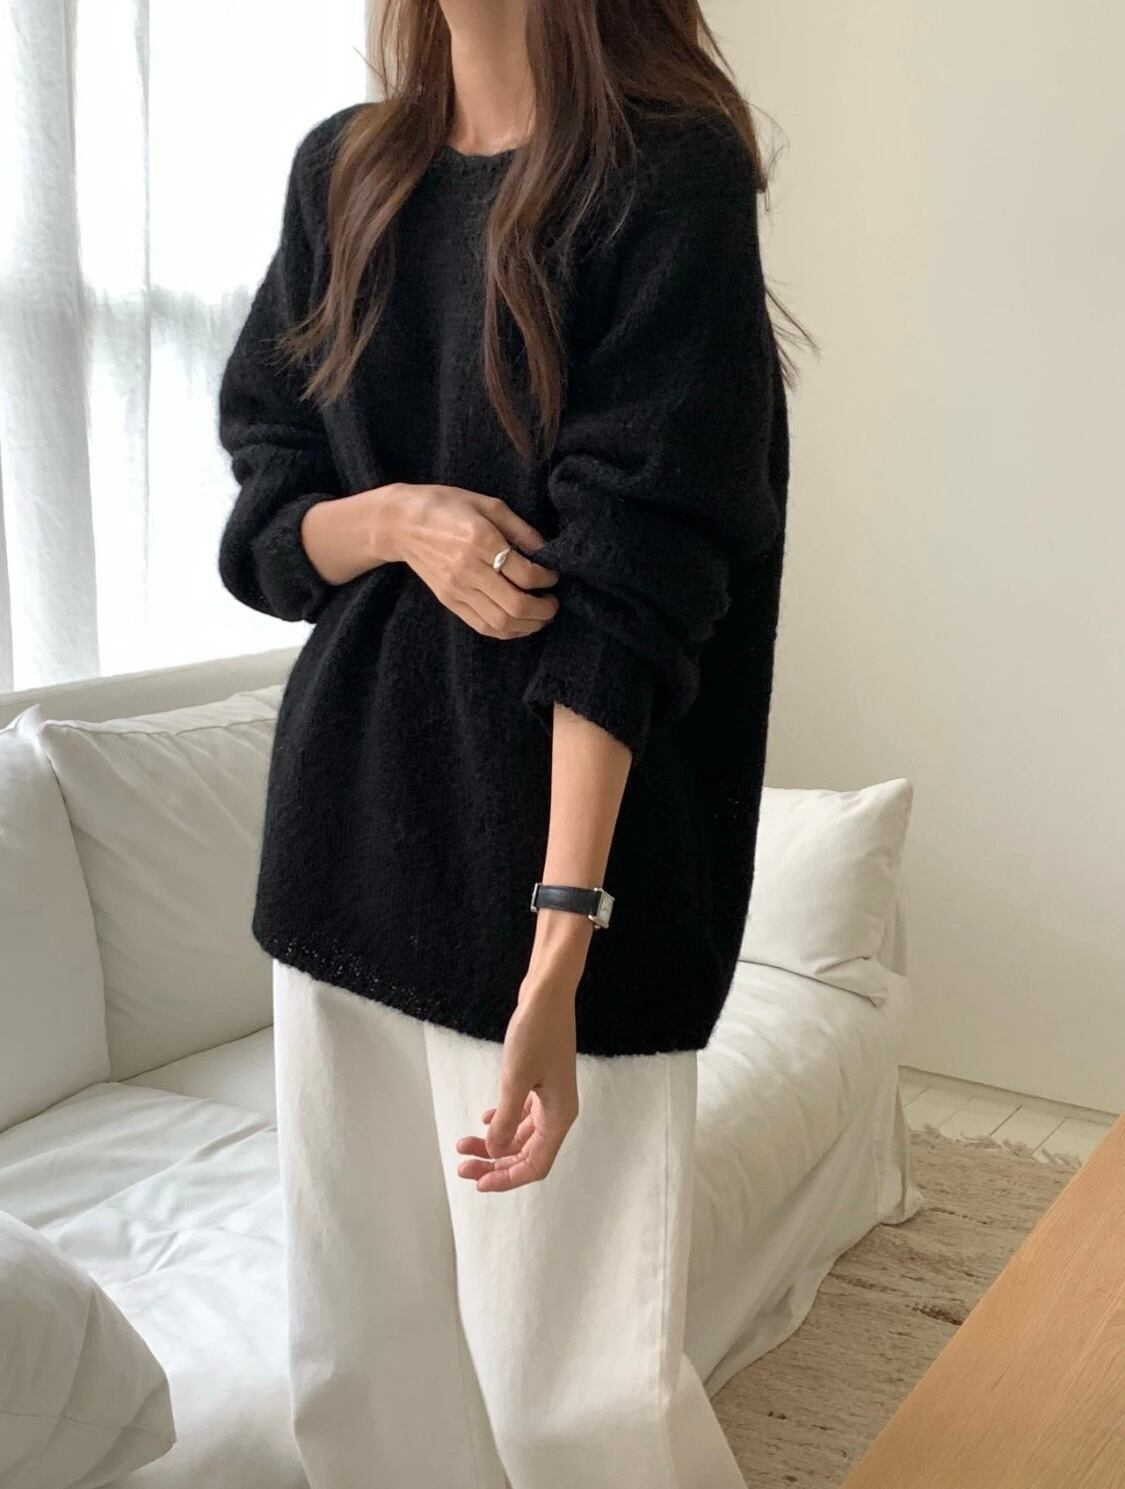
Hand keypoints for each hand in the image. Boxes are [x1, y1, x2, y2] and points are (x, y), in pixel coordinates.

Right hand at [386, 482, 559, 637]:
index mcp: (481, 541)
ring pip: (501, 622)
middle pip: (516, 605)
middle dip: (543, 610)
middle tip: (553, 603)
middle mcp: (469, 570)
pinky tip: (518, 623)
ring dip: (528, 625)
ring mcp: (457, 589)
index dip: (547, 579)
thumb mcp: (488, 504)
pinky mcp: (449, 601)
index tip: (553, 576)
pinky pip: (483, 626)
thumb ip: (520, 529)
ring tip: (540, 616)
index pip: (525, 574)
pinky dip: (506, 631)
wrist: (401, 523)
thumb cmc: (447, 506)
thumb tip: (546, 552)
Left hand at [455, 956, 583, 1191]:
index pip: (536, 1165)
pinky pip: (523, 1114)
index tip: (478, 1183)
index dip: (508, 1179)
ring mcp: (550, 1096)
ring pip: (521, 1134)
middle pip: (526, 1153)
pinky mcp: (541, 1081)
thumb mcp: (515, 1078)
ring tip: (464, 1143)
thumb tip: (495, 1153)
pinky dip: (504, 1121)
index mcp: (559, 1116)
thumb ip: (506, 1119)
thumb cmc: (536, 1033)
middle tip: (462, 1166)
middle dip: (495, 1163)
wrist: (548, 993)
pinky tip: (486, 1119)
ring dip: (494, 1141)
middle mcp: (558, 1111)